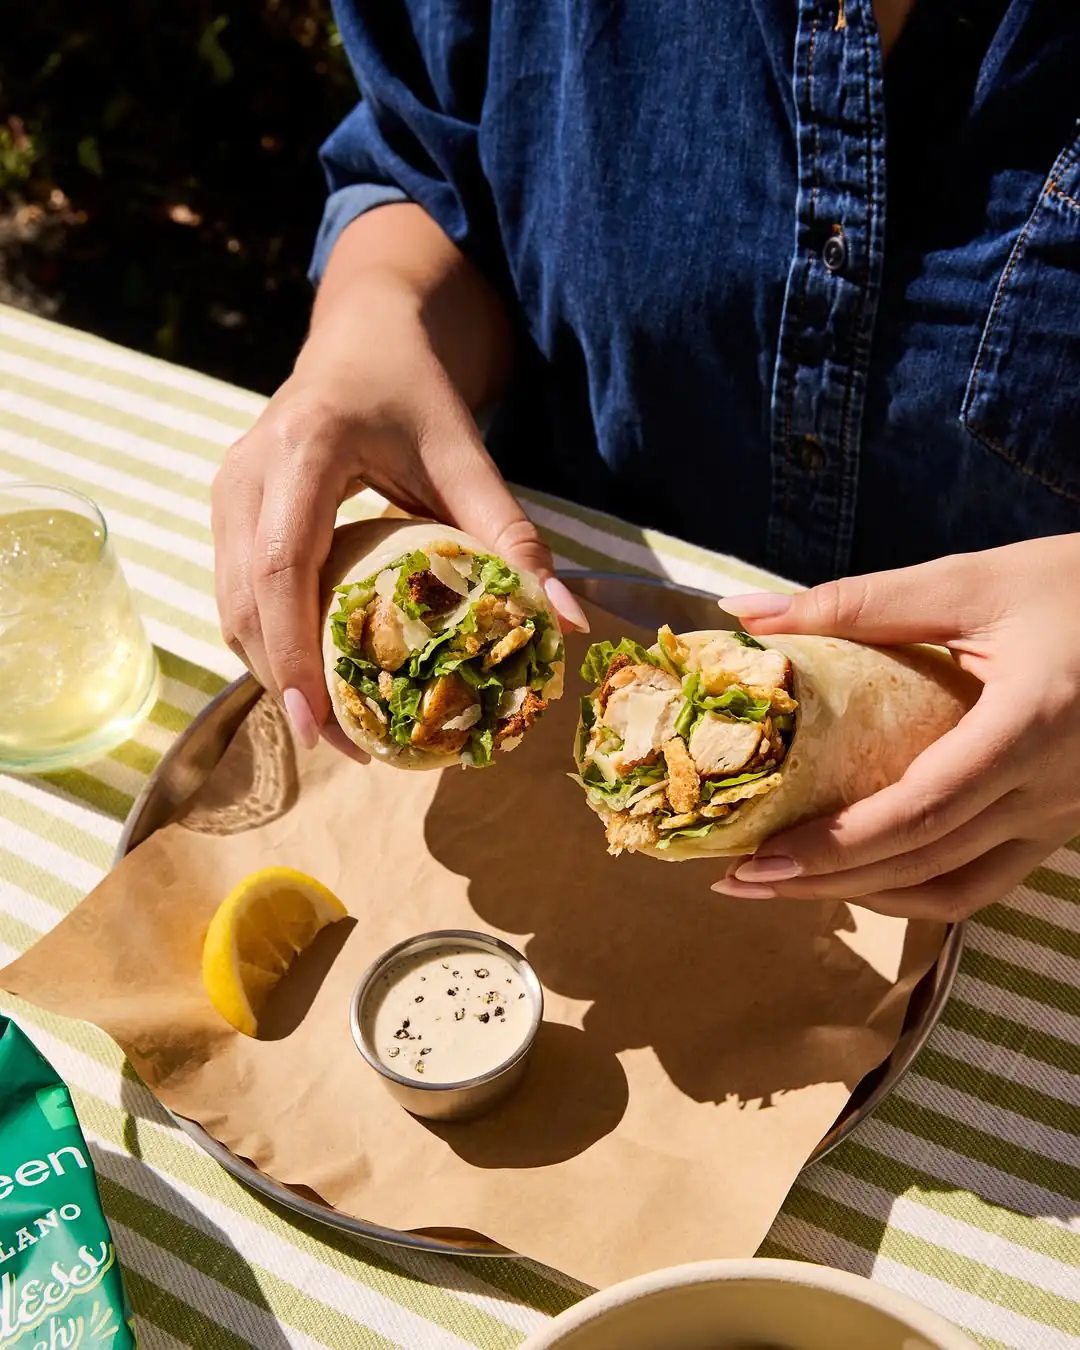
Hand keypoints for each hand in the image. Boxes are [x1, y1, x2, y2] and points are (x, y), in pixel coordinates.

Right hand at [212, 271, 586, 754]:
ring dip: (272, 671)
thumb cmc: (418, 394)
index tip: (322, 725)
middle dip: (284, 684)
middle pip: (243, 601)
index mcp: (304, 450)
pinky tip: (312, 678)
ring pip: (228, 604)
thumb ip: (513, 538)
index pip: (281, 569)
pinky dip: (266, 641)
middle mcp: (246, 470)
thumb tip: (567, 623)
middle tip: (341, 747)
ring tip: (332, 728)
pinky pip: (234, 589)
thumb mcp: (468, 458)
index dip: (294, 654)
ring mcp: (227, 489)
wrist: (367, 337)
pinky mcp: (227, 506)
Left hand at [711, 535, 1079, 919]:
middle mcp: (1050, 791)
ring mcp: (1061, 817)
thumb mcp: (972, 583)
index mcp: (1029, 728)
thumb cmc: (1079, 587)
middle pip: (925, 862)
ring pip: (957, 888)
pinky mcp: (1060, 821)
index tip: (761, 858)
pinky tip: (865, 873)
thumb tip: (746, 616)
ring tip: (790, 885)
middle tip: (742, 881)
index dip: (836, 846)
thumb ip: (857, 603)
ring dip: (868, 895)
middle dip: (826, 882)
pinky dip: (919, 887)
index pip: (920, 811)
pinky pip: (985, 878)